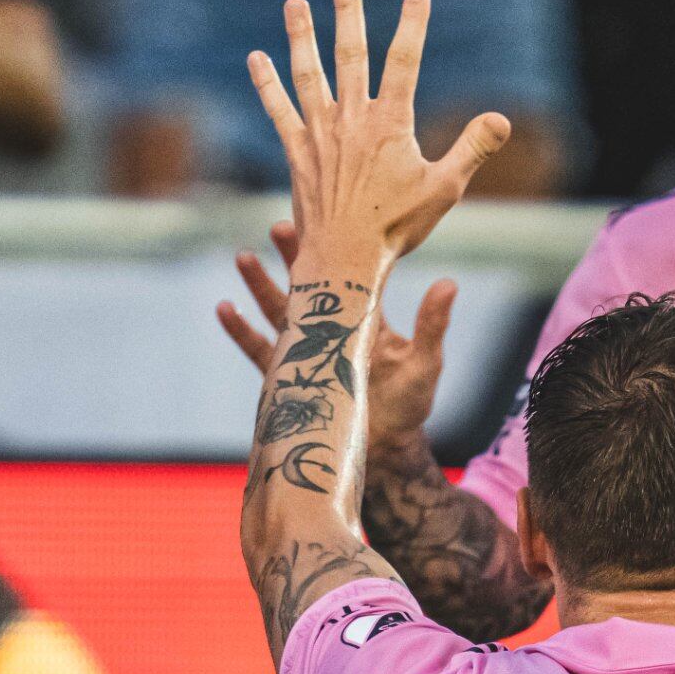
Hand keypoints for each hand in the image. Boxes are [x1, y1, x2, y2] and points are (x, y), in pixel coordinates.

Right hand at [220, 216, 457, 445]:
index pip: (346, 277)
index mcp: (364, 319)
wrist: (383, 448)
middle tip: (280, 226)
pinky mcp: (288, 378)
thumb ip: (432, 325)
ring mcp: (306, 352)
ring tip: (243, 257)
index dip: (335, 252)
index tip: (324, 224)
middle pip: (307, 286)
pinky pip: (260, 351)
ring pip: (278, 311)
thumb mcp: (425, 363)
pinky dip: (241, 331)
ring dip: (260, 285)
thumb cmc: (409, 405)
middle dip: (292, 257)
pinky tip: (225, 309)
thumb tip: (449, 283)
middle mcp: (331, 330)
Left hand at [243, 0, 509, 282]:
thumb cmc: (398, 227)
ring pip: (310, 73)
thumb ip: (472, 148)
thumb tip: (501, 118)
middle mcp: (353, 119)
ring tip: (295, 3)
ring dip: (302, 35)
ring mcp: (321, 133)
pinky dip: (267, 83)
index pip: (405, 60)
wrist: (345, 258)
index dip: (413, 23)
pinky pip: (279, 110)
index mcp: (391, 123)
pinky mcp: (297, 152)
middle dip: (349, 11)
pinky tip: (256, 58)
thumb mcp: (445, 188)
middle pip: (351, 53)